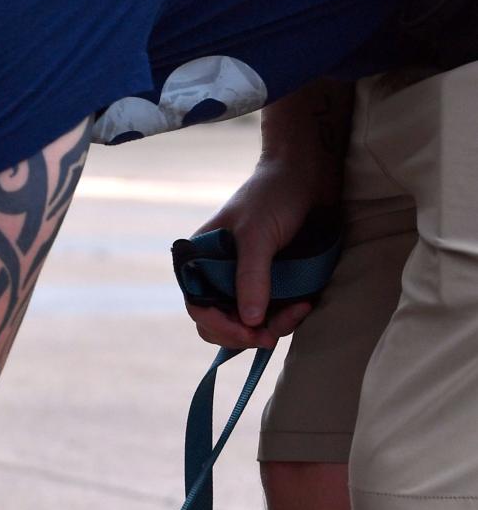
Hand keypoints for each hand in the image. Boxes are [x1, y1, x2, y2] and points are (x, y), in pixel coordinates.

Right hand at [183, 156, 320, 350]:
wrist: (310, 173)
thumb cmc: (274, 194)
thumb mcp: (257, 235)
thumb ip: (251, 278)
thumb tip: (250, 322)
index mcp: (202, 261)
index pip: (199, 307)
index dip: (220, 325)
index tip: (249, 332)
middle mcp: (220, 275)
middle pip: (220, 323)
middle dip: (246, 334)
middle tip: (271, 335)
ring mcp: (247, 281)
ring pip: (249, 324)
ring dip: (273, 326)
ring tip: (300, 309)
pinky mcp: (273, 284)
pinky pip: (273, 314)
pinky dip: (287, 317)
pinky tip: (304, 305)